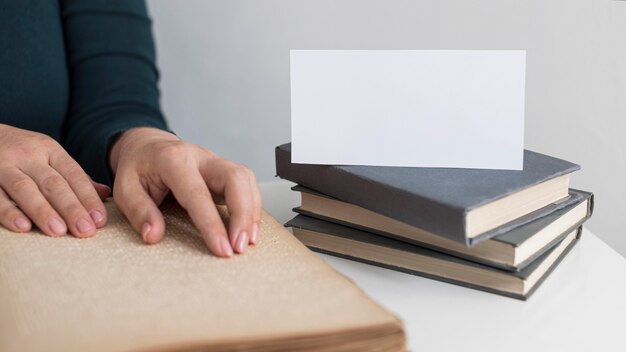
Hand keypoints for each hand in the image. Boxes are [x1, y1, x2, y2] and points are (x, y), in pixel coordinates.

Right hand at [0, 124, 109, 236]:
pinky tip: (22, 226)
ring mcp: (3, 166)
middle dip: (71, 208)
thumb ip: (75, 177)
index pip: (74, 175)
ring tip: (59, 232)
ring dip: (43, 211)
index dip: (88, 198)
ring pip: (25, 189)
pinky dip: (8, 212)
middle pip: (53, 184)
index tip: (99, 220)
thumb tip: (105, 193)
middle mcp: (28, 156)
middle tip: (85, 231)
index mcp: (50, 150)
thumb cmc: (23, 153)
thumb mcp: (50, 156)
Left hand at [109, 127, 261, 256]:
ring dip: (251, 212)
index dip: (212, 224)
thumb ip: (139, 211)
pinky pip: (247, 185)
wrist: (148, 146)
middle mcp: (201, 157)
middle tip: (240, 246)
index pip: (198, 193)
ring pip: (246, 179)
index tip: (222, 249)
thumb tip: (154, 235)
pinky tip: (249, 229)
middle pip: (235, 177)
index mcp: (174, 159)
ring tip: (248, 241)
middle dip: (243, 213)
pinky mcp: (225, 172)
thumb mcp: (125, 188)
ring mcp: (216, 162)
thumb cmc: (138, 168)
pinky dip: (252, 208)